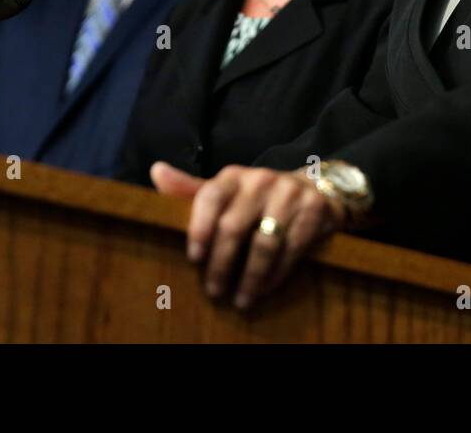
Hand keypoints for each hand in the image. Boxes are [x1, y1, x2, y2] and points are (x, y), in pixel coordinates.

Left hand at [150, 161, 348, 308]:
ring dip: (251, 276)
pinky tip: (265, 288)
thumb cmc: (258, 197)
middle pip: (234, 225)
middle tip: (214, 290)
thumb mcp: (226, 191)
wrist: (314, 188)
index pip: (210, 196)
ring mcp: (289, 193)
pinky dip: (277, 272)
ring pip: (265, 242)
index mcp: (233, 175)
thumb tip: (157, 171)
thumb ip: (191, 189)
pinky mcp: (313, 209)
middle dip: (222, 263)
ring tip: (240, 299)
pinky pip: (292, 247)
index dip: (199, 227)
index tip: (193, 258)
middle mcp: (260, 179)